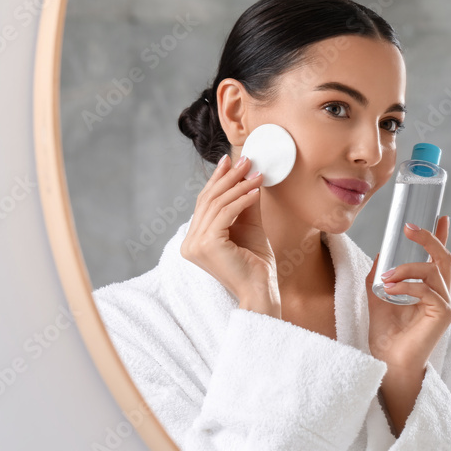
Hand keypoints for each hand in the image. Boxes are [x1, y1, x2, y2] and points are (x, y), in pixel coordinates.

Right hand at [180, 154, 279, 316]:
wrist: (261, 290)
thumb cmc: (256, 265)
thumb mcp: (249, 227)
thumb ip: (244, 204)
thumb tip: (247, 176)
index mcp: (194, 240)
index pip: (204, 203)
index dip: (216, 179)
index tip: (229, 160)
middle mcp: (189, 243)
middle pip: (208, 200)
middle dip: (228, 177)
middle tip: (245, 160)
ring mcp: (196, 244)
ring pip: (217, 204)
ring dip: (239, 186)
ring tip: (256, 174)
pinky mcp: (208, 244)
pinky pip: (225, 213)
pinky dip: (241, 199)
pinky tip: (256, 191)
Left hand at [365, 217, 450, 373]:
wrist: (388, 362)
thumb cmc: (386, 335)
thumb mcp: (377, 298)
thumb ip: (379, 277)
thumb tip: (381, 255)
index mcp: (428, 289)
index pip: (438, 258)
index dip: (441, 237)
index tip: (441, 217)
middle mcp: (441, 294)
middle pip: (443, 258)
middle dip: (429, 239)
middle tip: (410, 228)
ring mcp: (444, 304)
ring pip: (432, 271)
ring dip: (406, 269)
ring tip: (386, 277)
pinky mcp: (443, 314)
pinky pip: (427, 291)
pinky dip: (407, 286)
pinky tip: (391, 289)